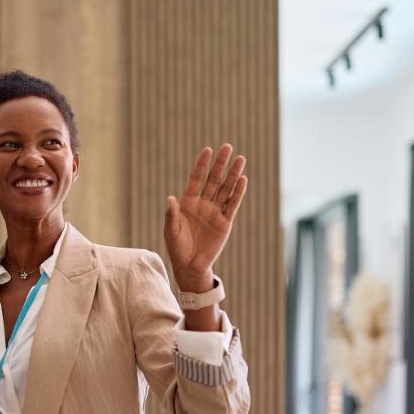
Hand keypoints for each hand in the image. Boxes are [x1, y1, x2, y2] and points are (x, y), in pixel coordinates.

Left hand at [164, 145, 247, 290]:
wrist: (190, 266)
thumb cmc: (177, 247)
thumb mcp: (171, 231)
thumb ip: (171, 214)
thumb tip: (170, 198)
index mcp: (187, 203)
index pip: (196, 179)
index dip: (202, 165)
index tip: (208, 150)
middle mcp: (203, 204)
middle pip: (213, 180)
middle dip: (220, 164)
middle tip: (227, 147)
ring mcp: (215, 212)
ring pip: (225, 189)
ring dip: (233, 174)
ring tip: (240, 159)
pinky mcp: (225, 222)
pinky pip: (232, 204)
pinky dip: (238, 192)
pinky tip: (243, 179)